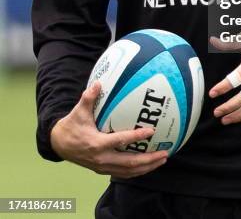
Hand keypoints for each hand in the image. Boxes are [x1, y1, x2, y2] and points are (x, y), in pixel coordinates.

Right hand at [50, 81, 168, 177]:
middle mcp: (101, 159)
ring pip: (128, 171)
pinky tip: (148, 165)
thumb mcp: (78, 112)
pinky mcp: (103, 170)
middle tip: (164, 153)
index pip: (120, 141)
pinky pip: (123, 173)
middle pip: (129, 163)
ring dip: (146, 167)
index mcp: (97, 144)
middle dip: (148, 160)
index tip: (151, 131)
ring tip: (162, 160)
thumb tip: (98, 83)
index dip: (136, 137)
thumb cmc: (71, 126)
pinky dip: (137, 171)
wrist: (59, 145)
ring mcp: (102, 167)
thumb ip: (88, 98)